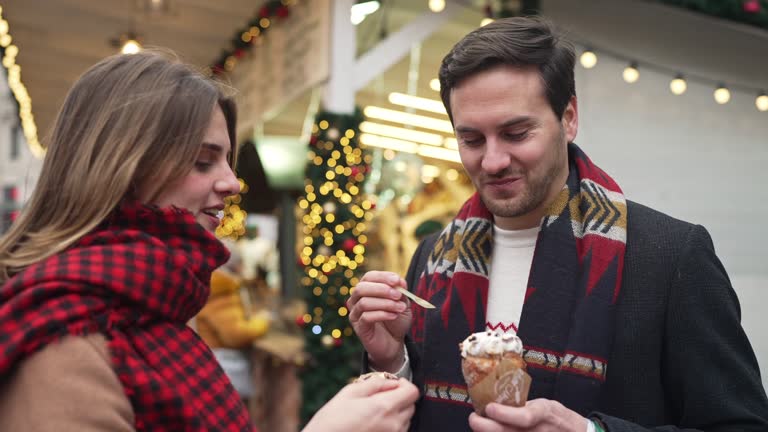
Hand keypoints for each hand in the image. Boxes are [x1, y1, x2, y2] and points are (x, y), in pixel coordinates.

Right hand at [303, 378, 418, 431]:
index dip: (404, 384)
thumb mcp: (349, 392)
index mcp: (384, 407)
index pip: (412, 392)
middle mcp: (393, 425)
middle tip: (380, 397)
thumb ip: (375, 383)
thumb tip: (391, 381)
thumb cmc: (332, 422)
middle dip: (400, 398)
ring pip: (405, 420)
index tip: (394, 384)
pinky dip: (390, 425)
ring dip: (395, 413)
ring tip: (373, 412)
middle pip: (411, 406)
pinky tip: (372, 424)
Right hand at [347, 271, 412, 371]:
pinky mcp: (359, 328)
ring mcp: (355, 314)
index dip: (382, 277)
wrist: (394, 342)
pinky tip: (394, 316)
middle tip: (398, 295)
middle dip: (381, 289)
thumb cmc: (396, 320)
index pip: (368, 277)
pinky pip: (366, 317)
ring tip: (400, 308)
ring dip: (385, 303)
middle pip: (361, 288)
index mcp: (366, 290)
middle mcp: (356, 300)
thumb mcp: (402, 303)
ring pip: (364, 303)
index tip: (397, 280)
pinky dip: (382, 314)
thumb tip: (400, 281)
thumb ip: (401, 292)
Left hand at [468, 400, 588, 431]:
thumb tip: (493, 400)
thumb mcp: (542, 405)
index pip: (525, 417)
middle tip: (474, 418)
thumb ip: (520, 405)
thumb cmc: (555, 418)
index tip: (489, 408)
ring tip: (480, 425)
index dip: (504, 414)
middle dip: (484, 426)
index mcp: (543, 414)